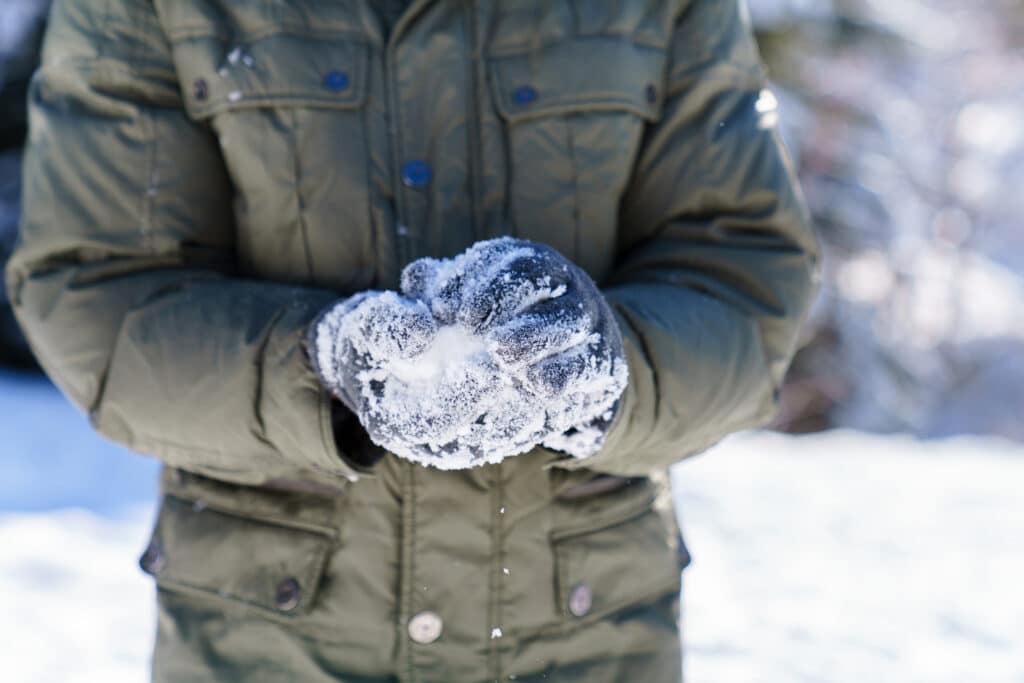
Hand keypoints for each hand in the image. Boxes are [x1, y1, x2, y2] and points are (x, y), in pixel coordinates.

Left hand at [402, 238, 628, 457]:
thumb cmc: (506, 330)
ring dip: (532, 335)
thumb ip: (443, 291)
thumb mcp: (473, 304)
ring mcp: (590, 320)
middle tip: (465, 323)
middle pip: (538, 275)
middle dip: (499, 297)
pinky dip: (563, 372)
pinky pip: (588, 365)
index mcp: (533, 262)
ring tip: (500, 353)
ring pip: (567, 318)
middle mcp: (565, 283)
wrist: (574, 363)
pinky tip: (534, 385)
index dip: (472, 278)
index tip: (441, 307)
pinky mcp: (605, 362)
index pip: (506, 257)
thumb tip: (415, 280)